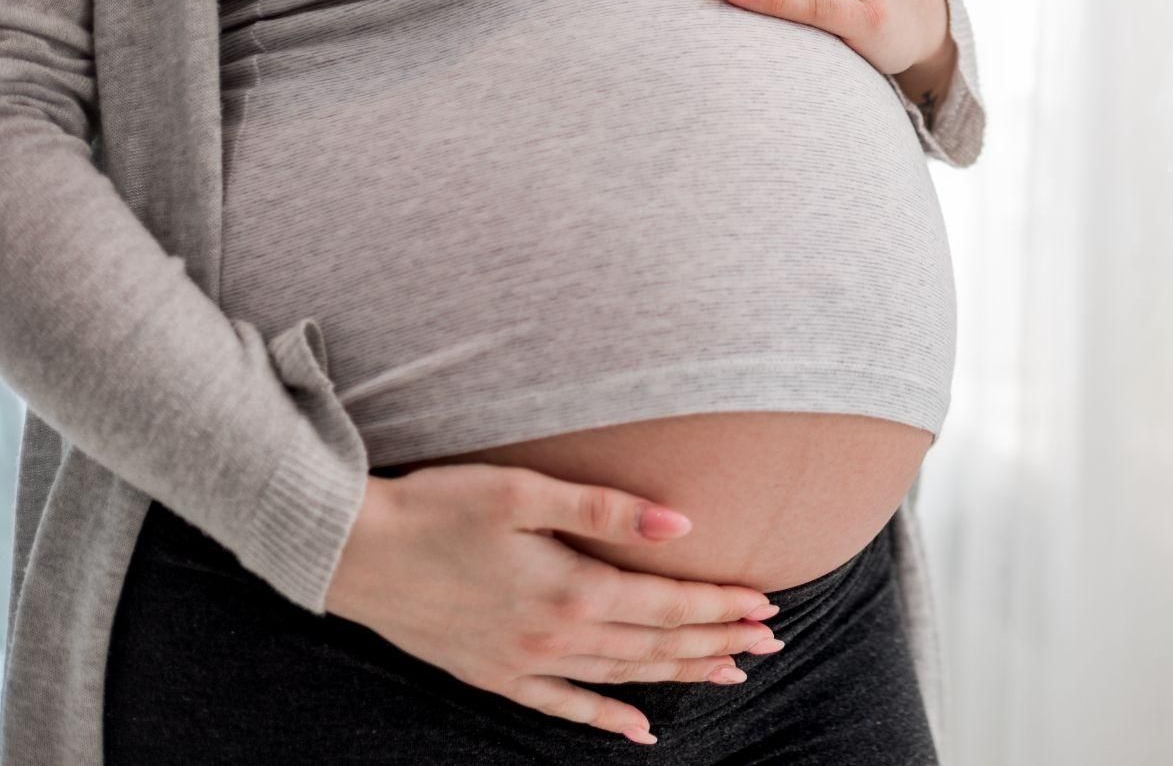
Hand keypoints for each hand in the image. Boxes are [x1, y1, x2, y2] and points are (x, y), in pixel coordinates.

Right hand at [327, 465, 785, 746]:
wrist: (352, 551)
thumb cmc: (438, 506)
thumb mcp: (524, 492)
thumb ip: (606, 510)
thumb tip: (681, 523)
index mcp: (570, 588)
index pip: (666, 603)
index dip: (720, 605)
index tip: (766, 606)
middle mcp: (555, 636)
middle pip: (654, 644)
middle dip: (716, 642)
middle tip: (769, 643)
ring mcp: (524, 662)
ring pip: (621, 677)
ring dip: (678, 675)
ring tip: (728, 674)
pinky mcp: (494, 674)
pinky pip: (563, 708)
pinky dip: (606, 721)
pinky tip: (638, 731)